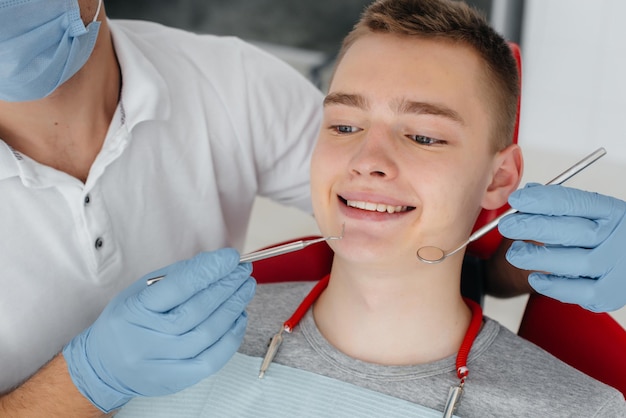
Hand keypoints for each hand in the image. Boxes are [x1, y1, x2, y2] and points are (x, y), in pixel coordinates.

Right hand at [62, 249, 254, 411]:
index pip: (179, 286)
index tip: (230, 257)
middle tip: (243, 271)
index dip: (210, 269)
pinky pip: (212, 360)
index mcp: (135, 310)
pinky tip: (239, 317)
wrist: (105, 365)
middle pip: (198, 309)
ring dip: (234, 307)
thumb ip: (176, 277)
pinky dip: (231, 337)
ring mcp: (161, 363)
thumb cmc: (129, 321)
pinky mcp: (175, 382)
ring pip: (209, 333)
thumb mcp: (140, 292)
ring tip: (245, 289)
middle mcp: (146, 339)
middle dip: (227, 286)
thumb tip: (214, 264)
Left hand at [498, 184, 625, 311]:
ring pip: (577, 262)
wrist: (620, 267)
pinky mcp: (610, 294)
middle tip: (507, 226)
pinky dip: (554, 286)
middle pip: (575, 231)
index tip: (516, 200)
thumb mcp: (585, 215)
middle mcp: (620, 237)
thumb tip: (528, 193)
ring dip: (539, 258)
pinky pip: (580, 292)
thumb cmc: (598, 238)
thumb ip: (557, 204)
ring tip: (515, 254)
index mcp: (612, 212)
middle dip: (535, 227)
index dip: (542, 200)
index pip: (575, 202)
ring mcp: (617, 267)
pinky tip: (535, 278)